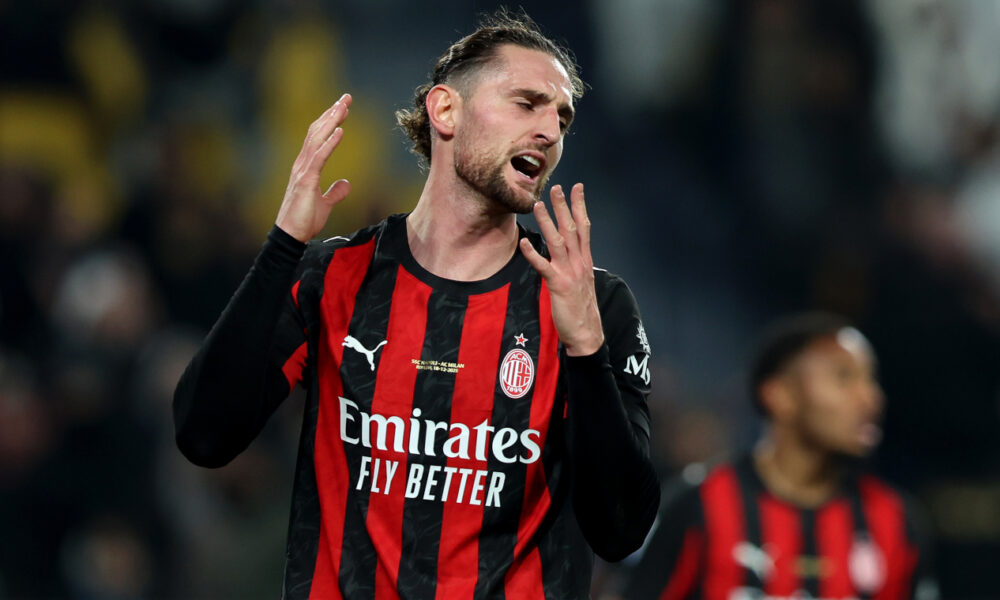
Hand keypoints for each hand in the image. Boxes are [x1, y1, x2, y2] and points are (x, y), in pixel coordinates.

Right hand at [275, 93, 352, 241]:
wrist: (291, 235)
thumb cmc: (304, 220)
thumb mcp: (325, 204)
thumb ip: (335, 192)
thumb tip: (346, 183)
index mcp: (306, 167)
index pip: (318, 137)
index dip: (330, 121)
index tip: (343, 107)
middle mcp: (302, 164)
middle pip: (317, 131)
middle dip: (332, 113)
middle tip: (346, 97)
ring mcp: (303, 171)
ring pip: (317, 139)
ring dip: (331, 121)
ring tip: (344, 107)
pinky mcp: (306, 180)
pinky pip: (319, 157)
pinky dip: (330, 143)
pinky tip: (340, 131)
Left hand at [520, 183, 604, 355]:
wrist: (587, 333)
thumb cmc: (582, 309)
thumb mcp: (581, 281)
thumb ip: (574, 265)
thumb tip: (566, 253)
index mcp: (585, 260)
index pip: (584, 227)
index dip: (580, 206)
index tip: (577, 187)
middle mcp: (579, 263)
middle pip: (572, 229)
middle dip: (564, 206)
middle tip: (557, 187)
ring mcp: (569, 273)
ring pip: (558, 242)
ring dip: (548, 222)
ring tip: (538, 205)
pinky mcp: (558, 285)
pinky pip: (544, 266)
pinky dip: (533, 254)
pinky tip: (524, 242)